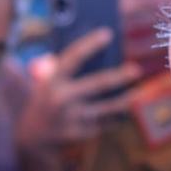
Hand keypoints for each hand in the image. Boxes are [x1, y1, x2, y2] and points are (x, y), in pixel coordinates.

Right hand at [16, 28, 139, 148]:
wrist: (33, 136)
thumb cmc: (47, 100)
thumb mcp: (48, 83)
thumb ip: (66, 69)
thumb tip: (99, 55)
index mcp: (51, 80)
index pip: (73, 57)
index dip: (90, 44)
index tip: (107, 33)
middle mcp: (60, 99)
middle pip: (97, 84)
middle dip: (119, 76)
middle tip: (136, 69)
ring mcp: (70, 119)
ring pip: (106, 108)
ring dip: (124, 100)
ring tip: (137, 92)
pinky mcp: (79, 134)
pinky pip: (103, 123)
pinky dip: (113, 117)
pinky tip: (121, 112)